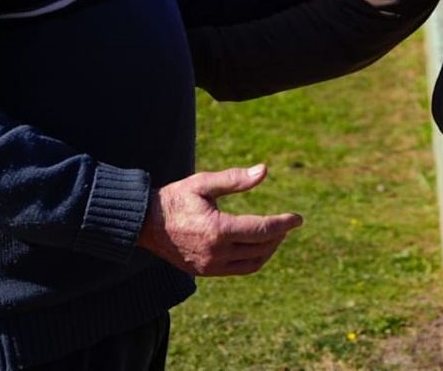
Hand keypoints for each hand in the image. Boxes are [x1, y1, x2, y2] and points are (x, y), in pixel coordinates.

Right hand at [137, 163, 302, 275]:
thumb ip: (235, 179)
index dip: (284, 224)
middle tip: (287, 222)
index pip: (263, 230)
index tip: (298, 218)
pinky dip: (253, 259)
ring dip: (268, 250)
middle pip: (261, 248)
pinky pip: (238, 269)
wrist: (143, 223)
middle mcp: (216, 253)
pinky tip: (256, 245)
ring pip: (252, 263)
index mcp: (218, 230)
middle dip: (278, 235)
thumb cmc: (174, 198)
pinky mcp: (204, 271)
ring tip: (275, 234)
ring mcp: (210, 266)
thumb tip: (264, 170)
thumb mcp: (203, 183)